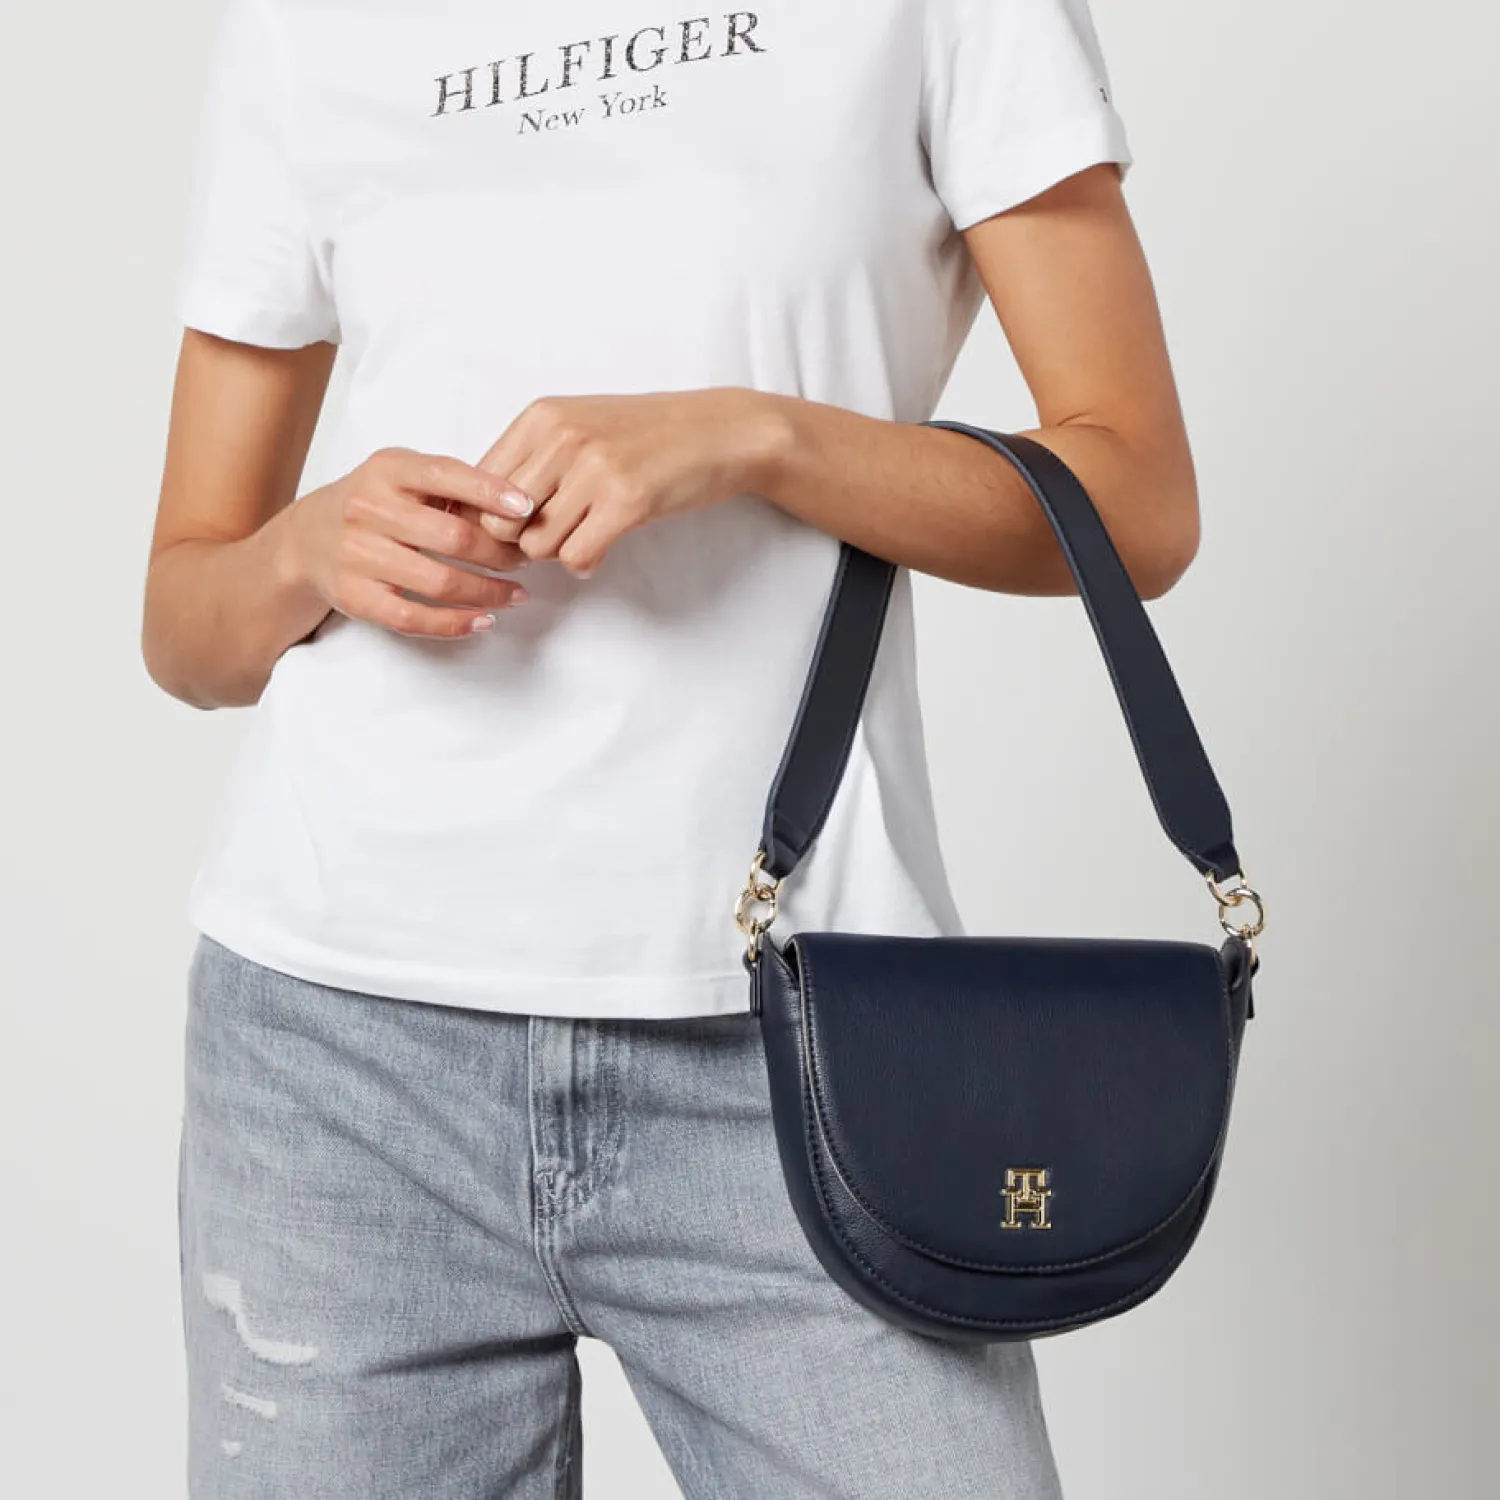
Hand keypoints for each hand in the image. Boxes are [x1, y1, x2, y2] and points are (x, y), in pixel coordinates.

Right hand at [281, 446, 538, 637]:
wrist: (306, 539)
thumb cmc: (373, 506)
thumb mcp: (401, 476)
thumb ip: (448, 485)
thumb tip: (515, 507)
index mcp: (386, 470)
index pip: (445, 475)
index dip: (491, 491)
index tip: (527, 507)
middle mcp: (368, 509)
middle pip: (453, 537)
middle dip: (500, 552)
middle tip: (526, 558)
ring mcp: (358, 555)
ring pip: (440, 582)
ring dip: (489, 593)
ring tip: (516, 594)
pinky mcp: (355, 596)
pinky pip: (414, 618)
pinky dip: (457, 623)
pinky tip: (484, 620)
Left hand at [472, 390, 790, 577]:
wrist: (720, 432)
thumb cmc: (650, 435)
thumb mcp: (581, 427)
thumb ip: (534, 459)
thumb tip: (486, 514)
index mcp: (542, 417)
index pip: (480, 483)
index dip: (492, 516)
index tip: (518, 527)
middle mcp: (561, 438)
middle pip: (500, 521)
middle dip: (520, 540)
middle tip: (550, 538)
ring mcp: (594, 469)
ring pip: (536, 545)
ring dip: (557, 552)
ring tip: (584, 535)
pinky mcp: (626, 501)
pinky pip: (576, 557)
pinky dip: (586, 563)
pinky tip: (602, 548)